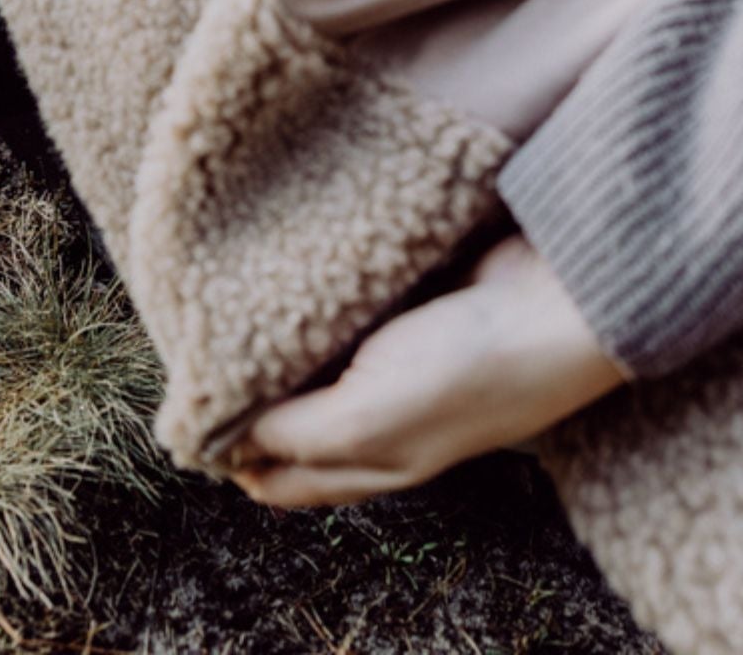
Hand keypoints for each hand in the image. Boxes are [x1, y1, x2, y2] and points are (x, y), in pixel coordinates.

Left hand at [228, 236, 624, 506]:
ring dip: (284, 332)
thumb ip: (290, 433)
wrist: (559, 302)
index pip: (275, 475)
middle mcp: (378, 414)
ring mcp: (399, 356)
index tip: (183, 404)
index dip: (225, 448)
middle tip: (199, 338)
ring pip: (317, 354)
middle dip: (246, 385)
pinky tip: (297, 266)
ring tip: (236, 298)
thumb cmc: (471, 371)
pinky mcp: (415, 299)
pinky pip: (351, 301)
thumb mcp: (365, 419)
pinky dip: (322, 290)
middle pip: (290, 413)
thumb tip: (217, 440)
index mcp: (365, 460)